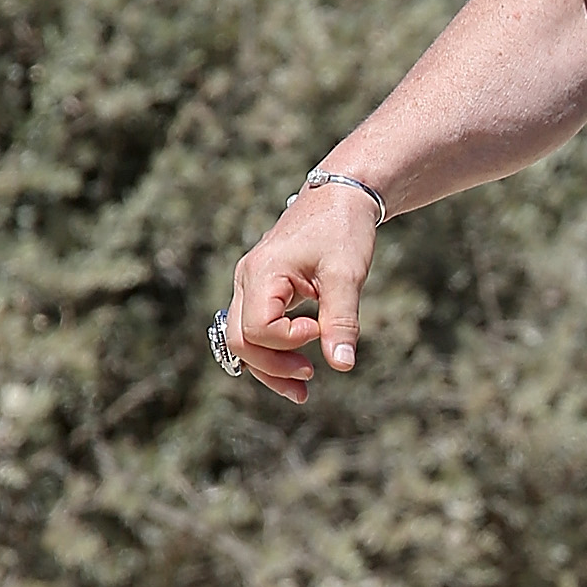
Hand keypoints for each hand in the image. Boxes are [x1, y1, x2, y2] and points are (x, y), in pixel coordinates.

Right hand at [221, 185, 379, 405]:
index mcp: (262, 272)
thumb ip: (342, 321)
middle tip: (310, 378)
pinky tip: (297, 368)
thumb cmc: (343, 230)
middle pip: (240, 340)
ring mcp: (250, 286)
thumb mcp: (346, 275)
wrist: (340, 197)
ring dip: (270, 367)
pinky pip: (255, 330)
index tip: (320, 328)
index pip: (258, 328)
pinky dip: (273, 352)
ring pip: (243, 340)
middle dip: (272, 366)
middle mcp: (246, 280)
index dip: (289, 340)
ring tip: (303, 389)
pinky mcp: (262, 291)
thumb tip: (342, 365)